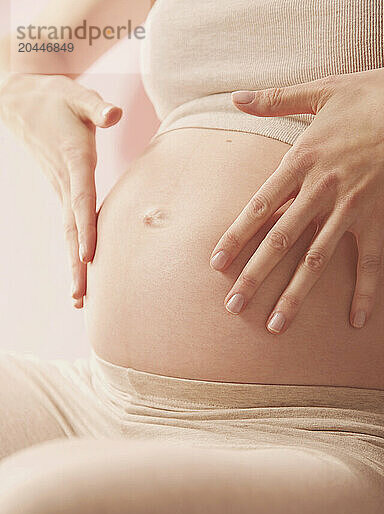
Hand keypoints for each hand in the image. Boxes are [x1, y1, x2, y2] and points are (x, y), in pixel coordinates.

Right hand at [0, 73, 121, 307]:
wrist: (21, 101)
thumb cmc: (56, 98)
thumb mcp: (78, 96)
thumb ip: (96, 107)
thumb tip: (114, 114)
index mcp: (74, 161)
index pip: (81, 200)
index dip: (85, 227)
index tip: (87, 255)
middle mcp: (66, 182)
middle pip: (72, 229)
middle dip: (77, 264)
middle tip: (80, 297)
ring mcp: (62, 189)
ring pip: (69, 232)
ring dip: (75, 265)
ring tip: (80, 299)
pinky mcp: (63, 192)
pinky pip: (71, 226)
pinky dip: (75, 250)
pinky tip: (81, 272)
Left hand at [210, 66, 383, 333]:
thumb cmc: (370, 96)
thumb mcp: (319, 93)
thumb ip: (274, 99)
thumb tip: (235, 96)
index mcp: (301, 161)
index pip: (259, 208)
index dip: (236, 236)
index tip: (216, 263)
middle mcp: (321, 191)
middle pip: (280, 242)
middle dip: (255, 277)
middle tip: (233, 306)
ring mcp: (351, 210)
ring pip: (317, 260)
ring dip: (295, 295)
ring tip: (275, 325)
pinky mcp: (379, 219)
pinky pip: (371, 263)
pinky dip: (366, 292)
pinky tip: (357, 321)